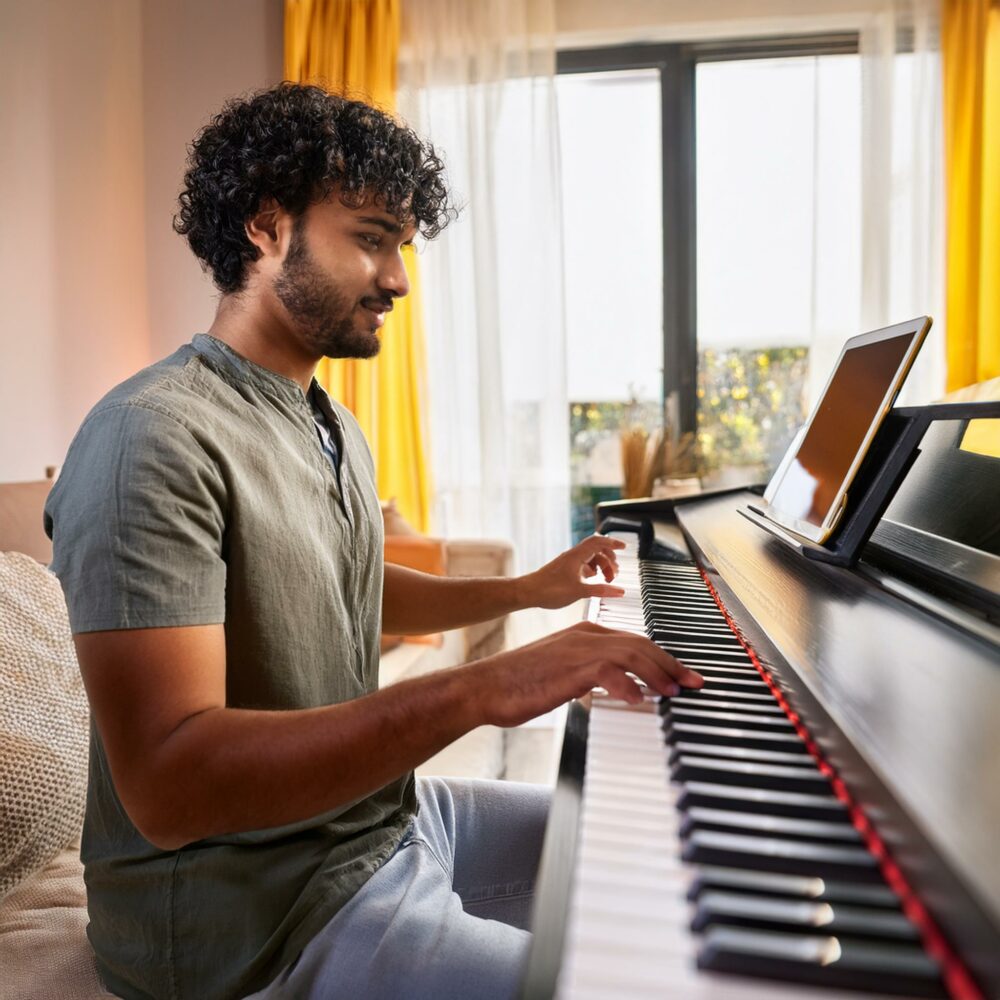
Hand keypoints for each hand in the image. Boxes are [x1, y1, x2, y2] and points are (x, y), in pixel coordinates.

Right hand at [469, 621, 704, 727]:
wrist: (485, 686)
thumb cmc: (519, 684)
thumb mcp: (563, 676)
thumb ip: (590, 677)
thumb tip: (616, 690)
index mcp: (585, 633)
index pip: (635, 641)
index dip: (663, 658)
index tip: (682, 676)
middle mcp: (585, 635)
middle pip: (641, 644)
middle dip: (671, 664)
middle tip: (693, 683)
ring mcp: (578, 648)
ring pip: (632, 654)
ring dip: (657, 674)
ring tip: (672, 693)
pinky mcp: (569, 667)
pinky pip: (608, 672)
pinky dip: (627, 686)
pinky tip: (638, 701)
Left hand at [520, 534, 626, 608]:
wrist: (527, 593)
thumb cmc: (550, 590)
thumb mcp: (579, 591)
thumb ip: (601, 590)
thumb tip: (620, 591)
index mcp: (576, 556)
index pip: (598, 541)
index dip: (612, 542)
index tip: (624, 547)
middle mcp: (572, 556)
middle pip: (596, 550)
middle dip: (609, 559)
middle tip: (615, 574)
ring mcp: (568, 563)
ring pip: (589, 558)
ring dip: (601, 566)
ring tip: (607, 580)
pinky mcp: (564, 570)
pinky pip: (582, 565)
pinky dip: (592, 570)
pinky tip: (593, 580)